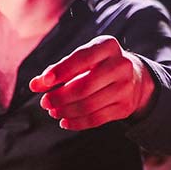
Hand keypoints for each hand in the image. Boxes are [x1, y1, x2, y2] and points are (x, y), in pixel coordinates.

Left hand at [29, 35, 155, 129]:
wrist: (135, 77)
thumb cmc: (99, 65)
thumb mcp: (83, 59)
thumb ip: (59, 70)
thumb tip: (35, 84)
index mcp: (108, 46)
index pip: (83, 58)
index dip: (61, 71)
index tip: (43, 83)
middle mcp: (121, 65)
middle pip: (84, 86)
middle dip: (60, 97)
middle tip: (45, 102)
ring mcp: (126, 87)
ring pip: (89, 105)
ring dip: (66, 111)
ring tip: (53, 111)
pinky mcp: (125, 106)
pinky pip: (96, 119)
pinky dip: (77, 123)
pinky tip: (65, 121)